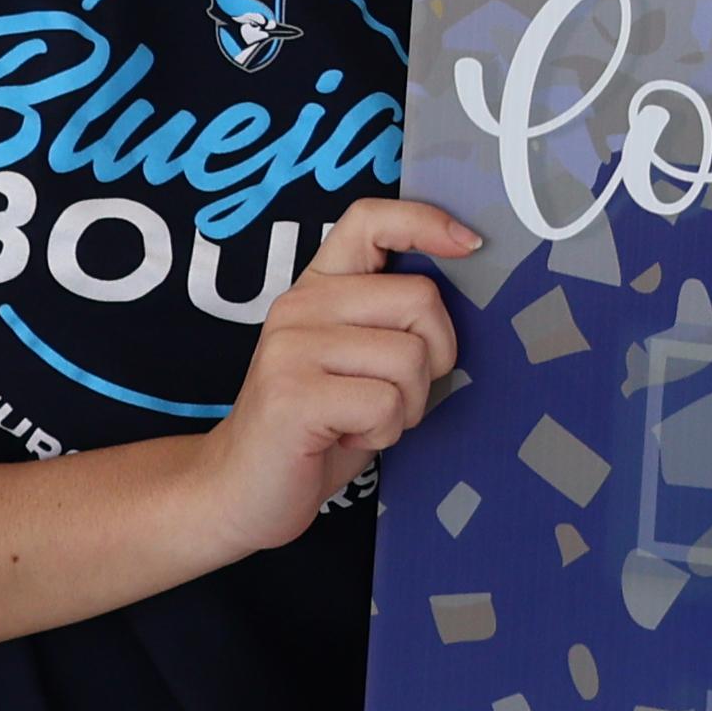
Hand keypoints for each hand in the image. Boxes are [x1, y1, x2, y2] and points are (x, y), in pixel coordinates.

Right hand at [187, 200, 473, 554]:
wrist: (240, 491)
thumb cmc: (319, 426)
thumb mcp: (359, 359)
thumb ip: (394, 320)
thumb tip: (466, 282)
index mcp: (319, 286)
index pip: (370, 219)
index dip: (427, 221)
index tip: (471, 246)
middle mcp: (301, 305)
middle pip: (420, 298)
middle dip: (434, 357)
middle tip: (394, 394)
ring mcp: (290, 348)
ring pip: (410, 357)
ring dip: (407, 405)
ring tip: (363, 420)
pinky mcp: (291, 395)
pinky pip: (386, 404)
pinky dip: (384, 432)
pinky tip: (346, 438)